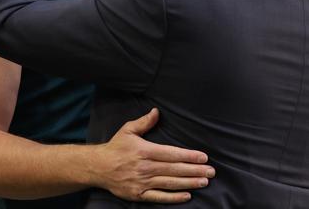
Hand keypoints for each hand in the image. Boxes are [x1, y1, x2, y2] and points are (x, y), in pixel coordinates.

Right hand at [90, 108, 213, 203]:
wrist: (98, 167)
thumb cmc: (116, 147)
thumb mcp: (128, 130)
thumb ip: (144, 122)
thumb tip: (157, 111)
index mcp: (144, 150)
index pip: (171, 154)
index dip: (189, 156)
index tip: (203, 157)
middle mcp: (145, 167)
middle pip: (174, 169)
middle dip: (194, 170)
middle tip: (211, 171)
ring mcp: (142, 182)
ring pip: (170, 183)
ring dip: (189, 183)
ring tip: (204, 181)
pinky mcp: (138, 194)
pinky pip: (159, 197)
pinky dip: (173, 198)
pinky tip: (187, 196)